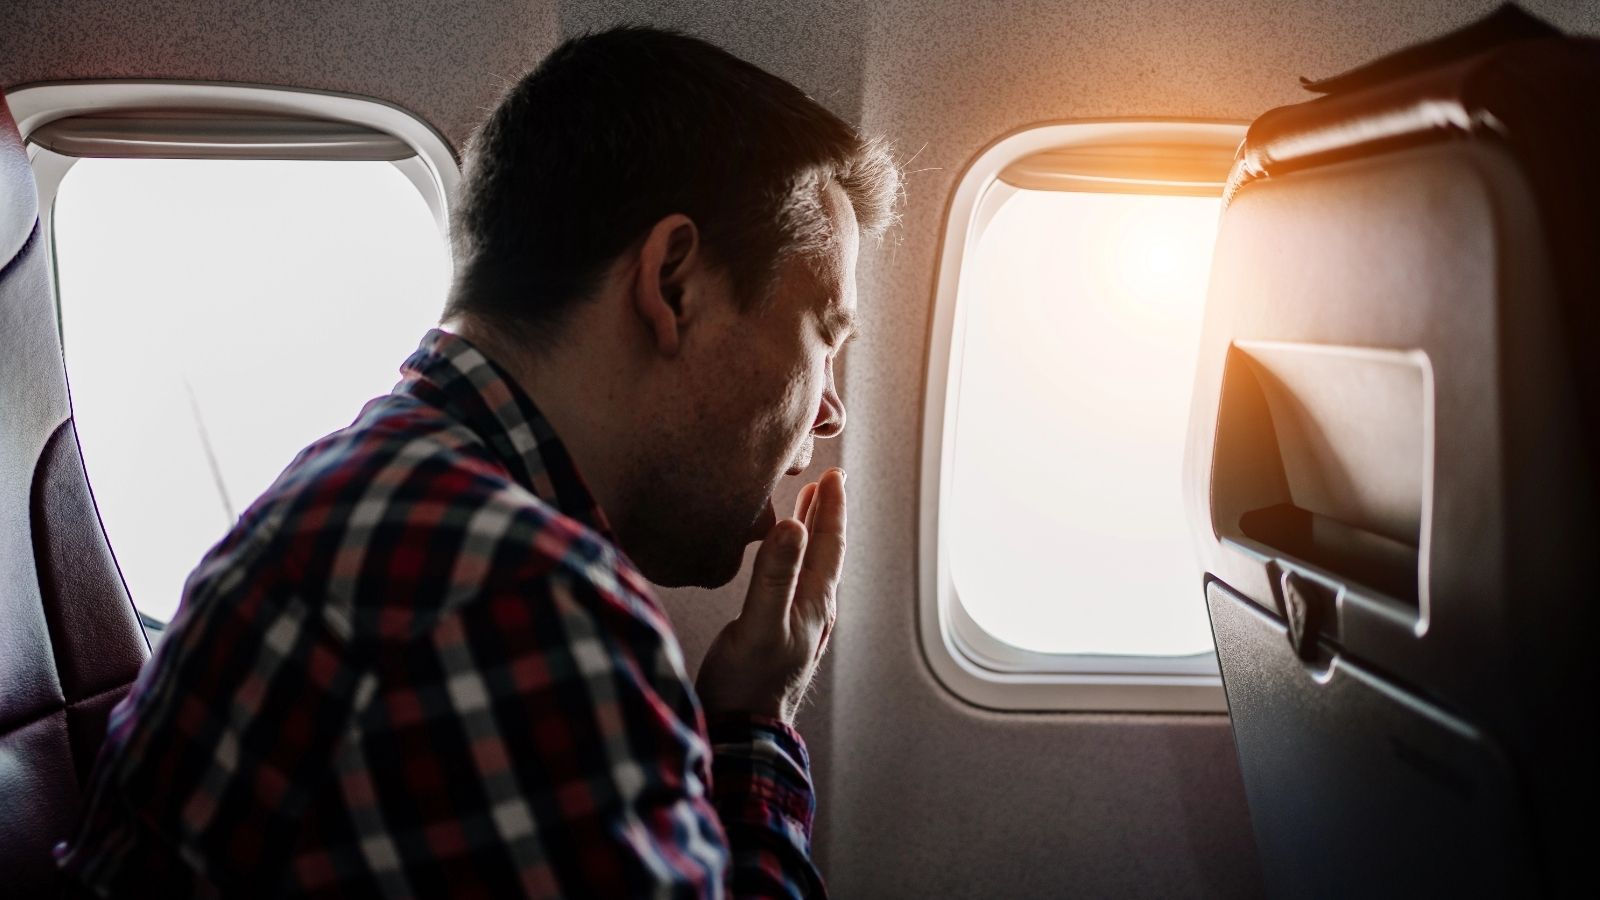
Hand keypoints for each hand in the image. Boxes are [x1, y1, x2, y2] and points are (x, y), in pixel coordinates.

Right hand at [695, 468, 846, 724]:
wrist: (742, 733)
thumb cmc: (747, 684)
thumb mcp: (759, 624)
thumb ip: (775, 576)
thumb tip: (791, 526)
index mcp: (815, 604)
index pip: (830, 544)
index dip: (831, 507)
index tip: (834, 474)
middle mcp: (813, 611)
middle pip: (826, 552)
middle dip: (827, 514)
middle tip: (830, 480)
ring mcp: (798, 624)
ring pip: (812, 566)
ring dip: (811, 533)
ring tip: (808, 507)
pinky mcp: (779, 634)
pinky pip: (795, 581)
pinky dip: (793, 556)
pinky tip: (780, 558)